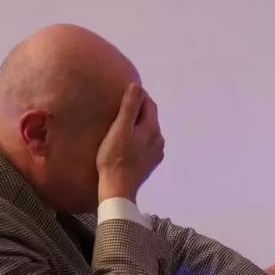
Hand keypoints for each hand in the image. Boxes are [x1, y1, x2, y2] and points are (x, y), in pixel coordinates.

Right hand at [96, 83, 164, 203]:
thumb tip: (138, 86)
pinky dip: (139, 138)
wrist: (118, 189)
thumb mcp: (120, 128)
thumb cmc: (115, 158)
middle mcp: (159, 140)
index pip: (150, 104)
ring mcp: (156, 153)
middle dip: (139, 110)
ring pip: (148, 132)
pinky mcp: (150, 164)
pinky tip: (128, 142)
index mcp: (153, 129)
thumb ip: (130, 107)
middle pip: (150, 118)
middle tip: (122, 106)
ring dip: (139, 125)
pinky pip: (146, 144)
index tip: (126, 91)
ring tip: (123, 124)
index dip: (139, 95)